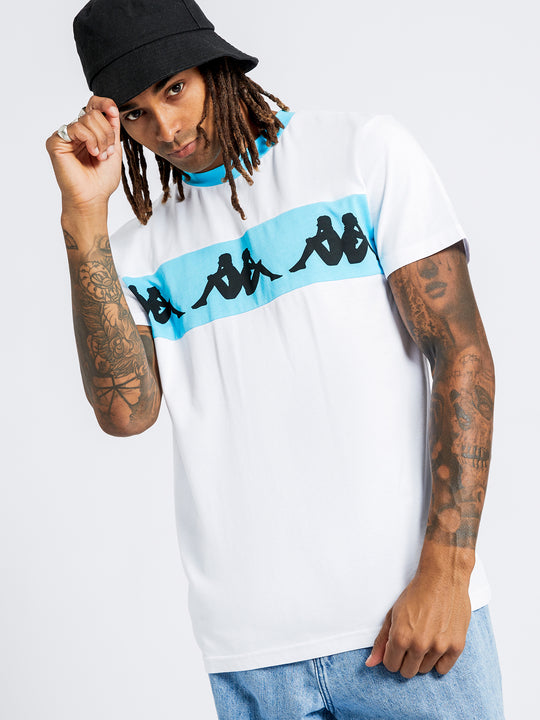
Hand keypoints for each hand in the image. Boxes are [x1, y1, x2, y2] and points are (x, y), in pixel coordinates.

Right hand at [45, 96, 122, 211]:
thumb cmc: (101, 180)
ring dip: (101, 139)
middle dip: (107, 133)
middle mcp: (76, 132)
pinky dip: (90, 140)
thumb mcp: (114, 149)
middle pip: (94, 113)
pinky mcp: (56, 142)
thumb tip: (112, 108)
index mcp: (89, 132)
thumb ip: (112, 128)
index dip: (104, 104)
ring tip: (100, 156)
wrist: (93, 197)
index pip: (93, 106)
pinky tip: (92, 153)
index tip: (113, 111)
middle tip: (106, 152)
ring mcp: (65, 136)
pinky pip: (76, 128)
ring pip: (87, 119)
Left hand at [365, 571, 470, 677]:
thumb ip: (381, 641)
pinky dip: (439, 660)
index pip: (391, 665)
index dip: (392, 656)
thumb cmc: (416, 594)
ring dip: (423, 658)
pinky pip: (443, 669)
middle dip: (406, 659)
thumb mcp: (392, 614)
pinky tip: (436, 643)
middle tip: (411, 642)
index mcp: (400, 637)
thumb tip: (370, 664)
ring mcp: (439, 647)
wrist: (442, 578)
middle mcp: (419, 645)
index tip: (397, 647)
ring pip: (425, 670)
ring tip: (425, 637)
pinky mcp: (456, 646)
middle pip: (407, 672)